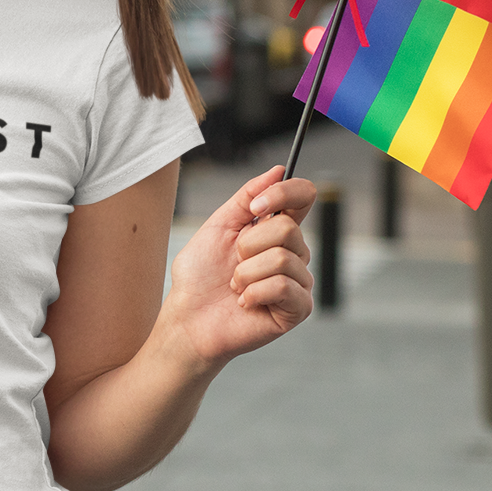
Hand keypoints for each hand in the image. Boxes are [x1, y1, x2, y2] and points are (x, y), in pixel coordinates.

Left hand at [163, 166, 316, 367]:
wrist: (188, 319)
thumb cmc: (200, 276)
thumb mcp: (218, 227)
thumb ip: (247, 198)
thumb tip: (278, 171)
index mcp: (275, 231)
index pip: (303, 197)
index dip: (285, 193)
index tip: (256, 206)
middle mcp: (293, 253)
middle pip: (288, 228)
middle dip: (247, 245)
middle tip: (233, 263)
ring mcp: (298, 281)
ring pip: (283, 258)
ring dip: (246, 273)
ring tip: (235, 286)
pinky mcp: (298, 308)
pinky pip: (285, 286)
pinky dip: (254, 292)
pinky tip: (245, 303)